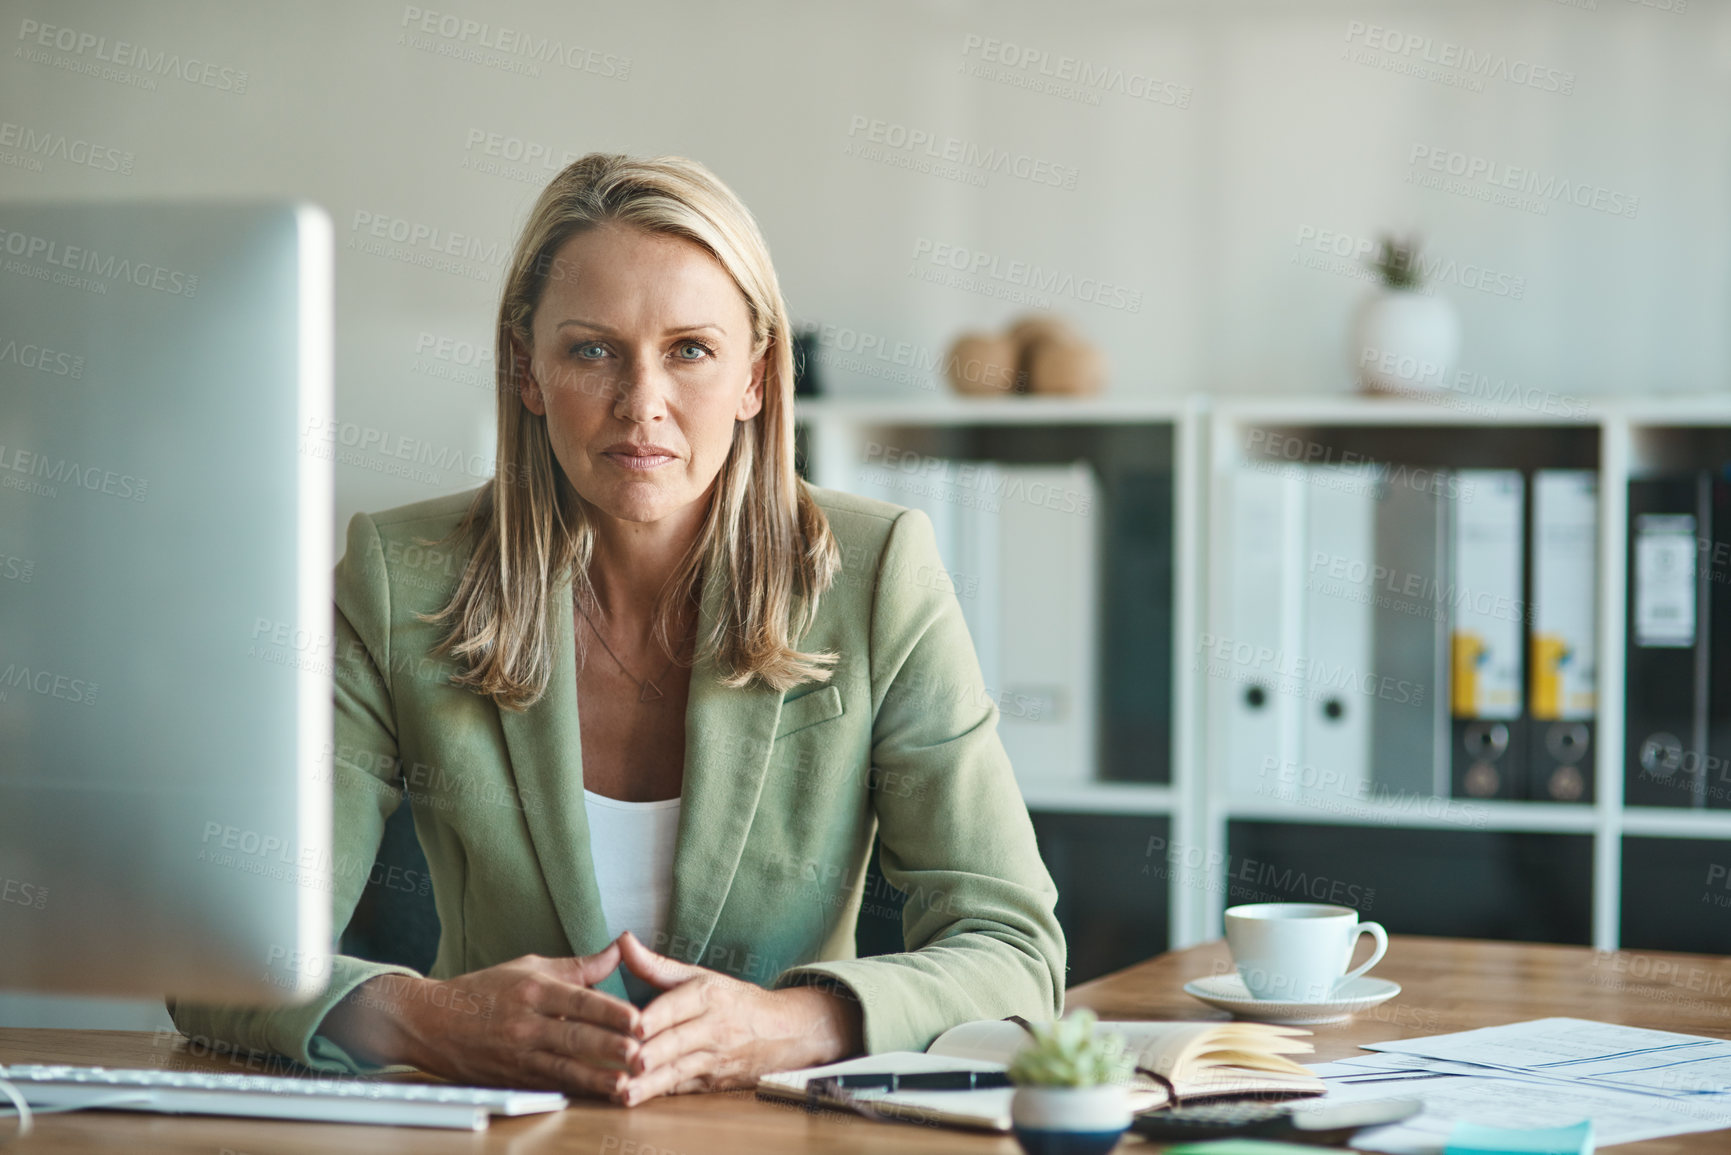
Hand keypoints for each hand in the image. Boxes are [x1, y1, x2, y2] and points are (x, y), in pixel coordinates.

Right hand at [321, 943, 642, 1099]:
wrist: (432, 1022)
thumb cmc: (485, 990)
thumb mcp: (529, 967)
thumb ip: (578, 966)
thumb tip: (619, 950)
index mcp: (532, 990)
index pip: (577, 1001)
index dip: (608, 1011)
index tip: (638, 1019)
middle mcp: (525, 1024)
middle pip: (573, 1037)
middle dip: (609, 1047)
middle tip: (641, 1054)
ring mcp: (518, 1054)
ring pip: (563, 1068)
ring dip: (597, 1078)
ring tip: (626, 1085)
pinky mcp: (513, 1077)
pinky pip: (549, 1085)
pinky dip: (575, 1091)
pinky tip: (598, 1096)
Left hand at [614, 930, 863, 1104]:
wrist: (782, 1032)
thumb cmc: (732, 1000)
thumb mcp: (699, 976)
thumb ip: (656, 964)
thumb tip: (622, 941)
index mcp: (708, 995)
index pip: (680, 1005)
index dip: (659, 1015)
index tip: (637, 1025)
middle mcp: (713, 1028)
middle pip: (679, 1041)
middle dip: (655, 1052)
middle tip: (632, 1060)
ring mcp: (714, 1059)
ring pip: (679, 1071)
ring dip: (652, 1084)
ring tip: (626, 1093)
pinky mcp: (712, 1083)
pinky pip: (683, 1089)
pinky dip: (659, 1095)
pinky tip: (636, 1101)